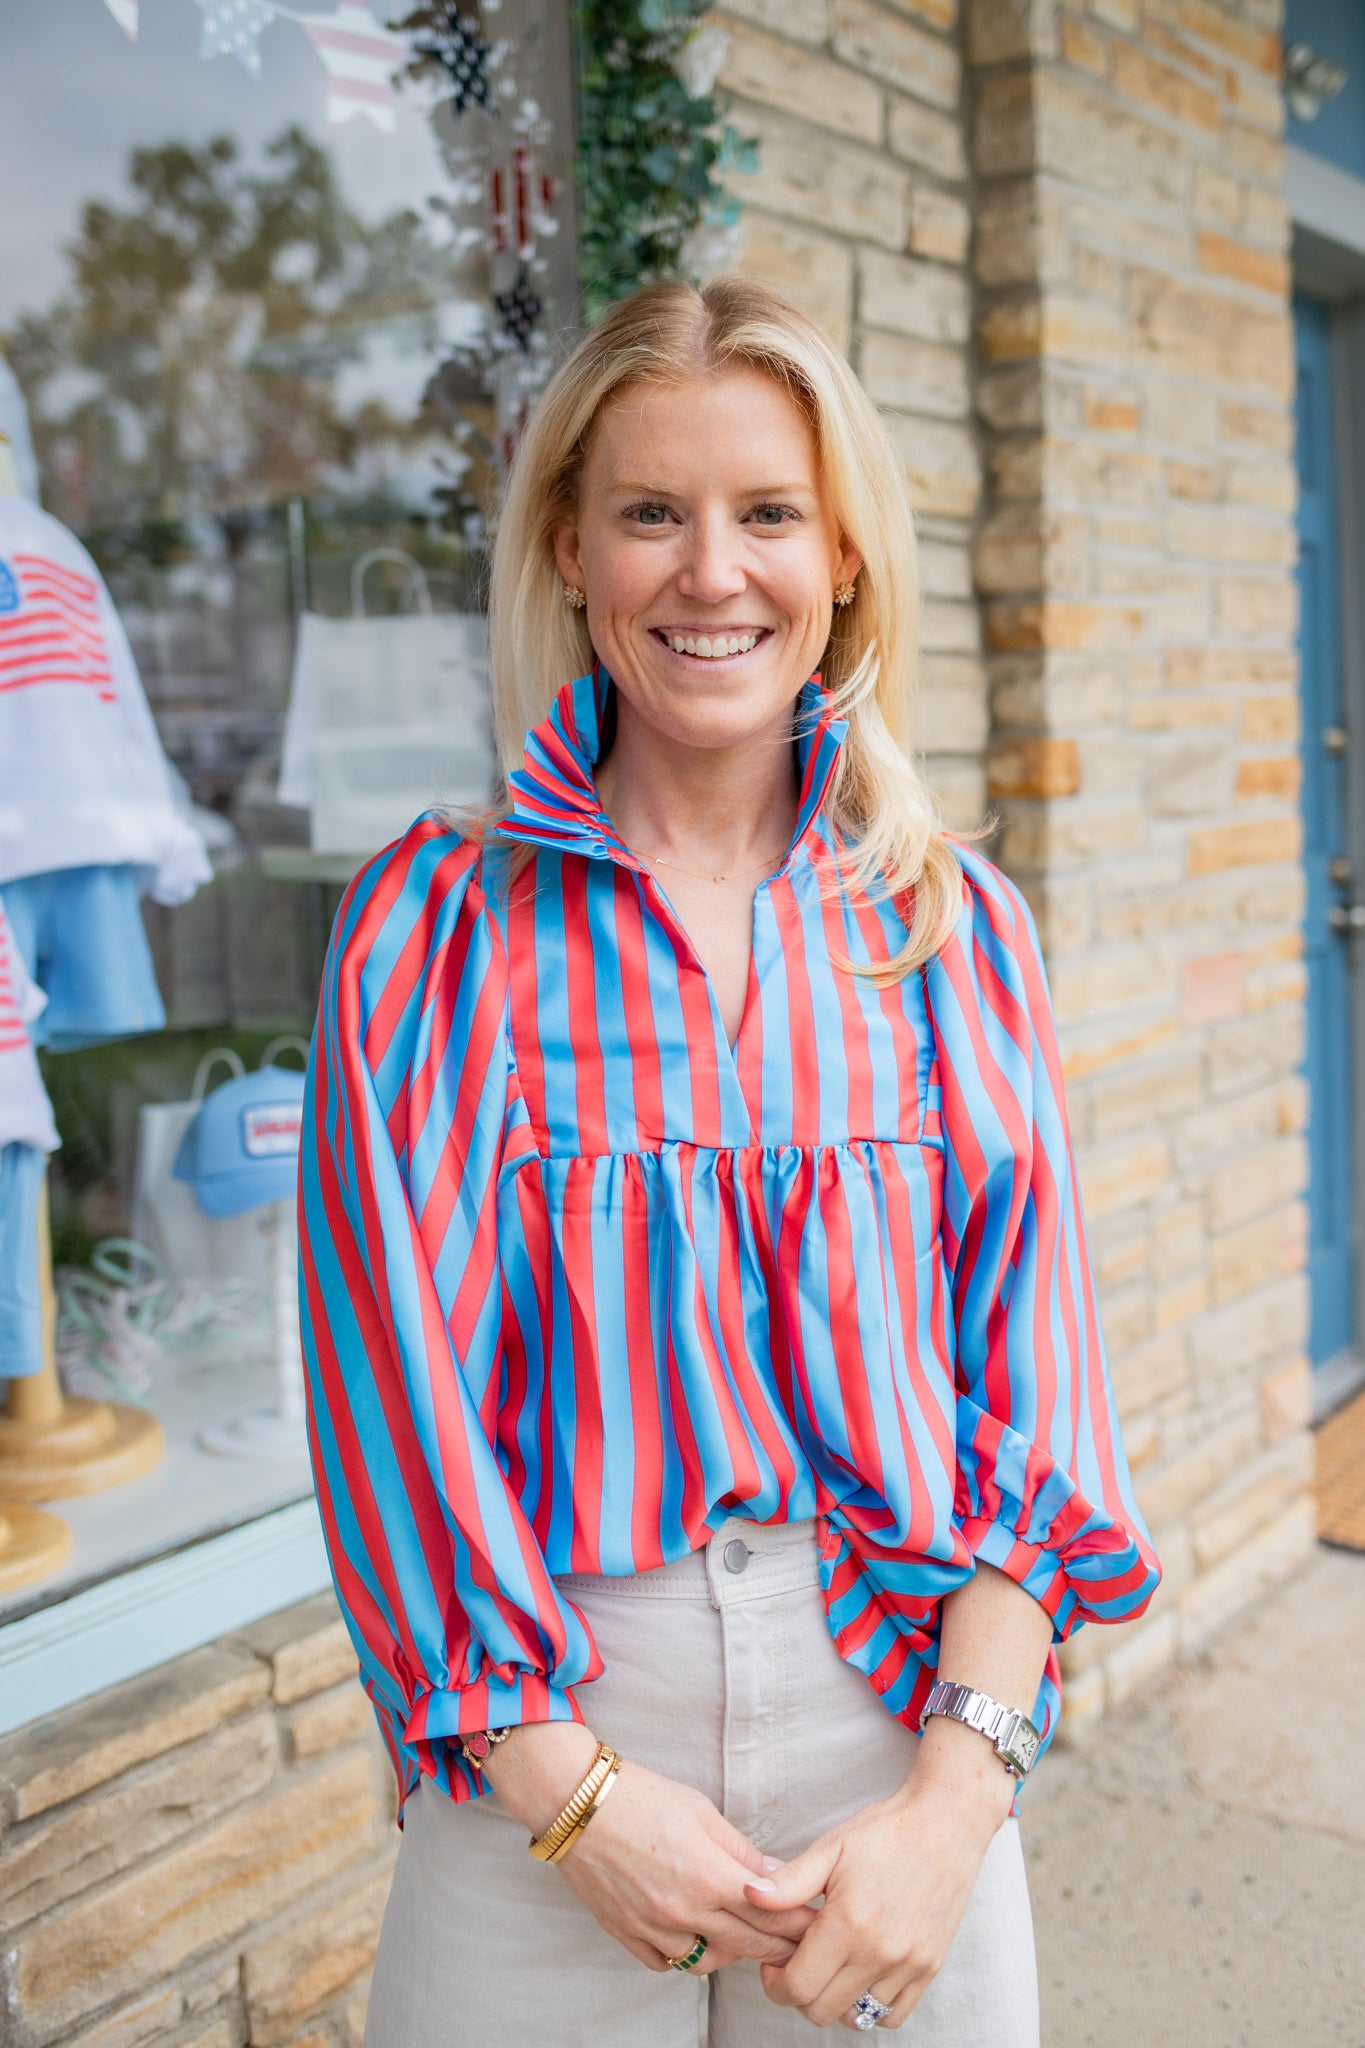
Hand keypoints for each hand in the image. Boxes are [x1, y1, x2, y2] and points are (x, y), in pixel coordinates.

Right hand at [557, 1759, 818, 1973]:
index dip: (799, 1924)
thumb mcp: (701, 1811)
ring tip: (743, 1936)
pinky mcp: (625, 1934)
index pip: (770, 1915)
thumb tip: (775, 1876)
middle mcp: (682, 1911)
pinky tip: (694, 1935)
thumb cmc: (641, 1796)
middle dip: (779, 1947)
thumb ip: (740, 1852)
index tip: (817, 1926)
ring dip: (731, 1953)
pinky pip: (666, 1962)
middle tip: (798, 1944)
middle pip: (746, 1944)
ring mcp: (652, 1927)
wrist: (576, 1802)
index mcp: (707, 1876)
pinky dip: (685, 1954)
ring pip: (708, 1962)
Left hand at [743, 1728, 1013, 2029]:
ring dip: (834, 2000)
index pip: (798, 1986)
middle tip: (799, 1960)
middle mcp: (880, 1953)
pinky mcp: (929, 1968)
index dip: (776, 1981)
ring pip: (855, 2018)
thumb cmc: (886, 1831)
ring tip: (831, 1964)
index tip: (775, 1960)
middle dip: (799, 1992)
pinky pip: (893, 2016)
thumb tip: (749, 1896)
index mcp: (849, 1923)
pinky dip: (871, 2007)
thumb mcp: (831, 1847)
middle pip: (821, 2010)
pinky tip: (861, 1975)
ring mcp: (908, 1965)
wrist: (945, 1822)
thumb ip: (789, 1882)